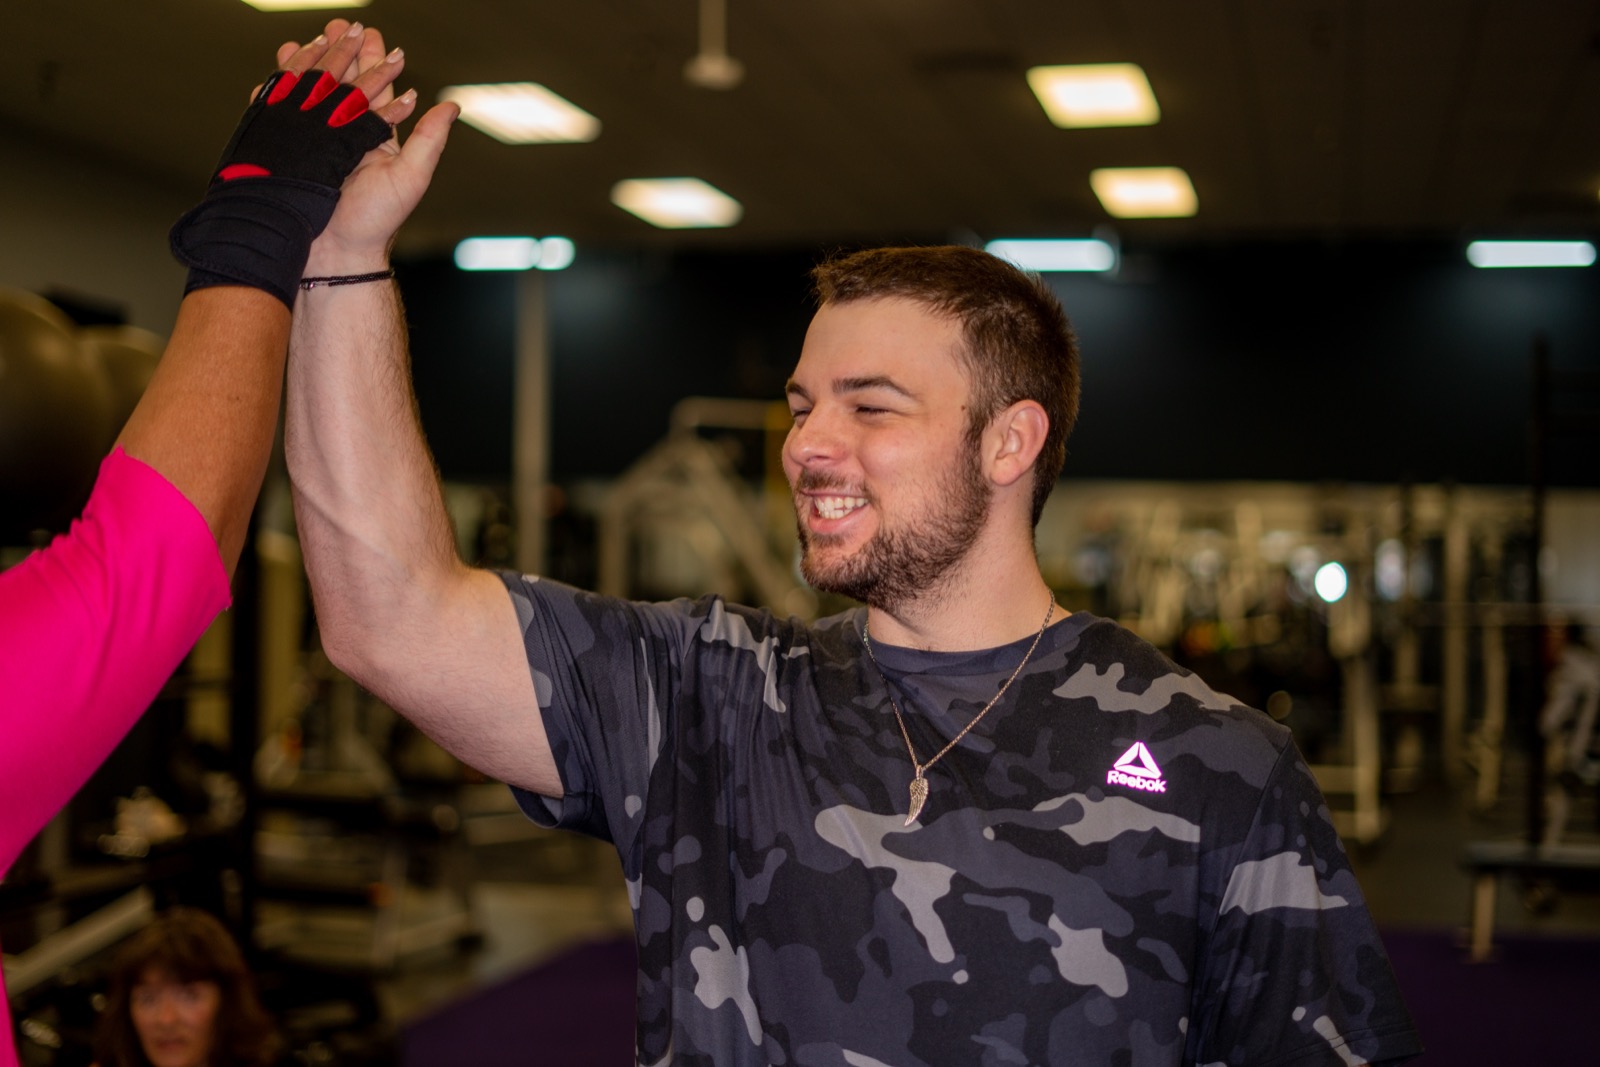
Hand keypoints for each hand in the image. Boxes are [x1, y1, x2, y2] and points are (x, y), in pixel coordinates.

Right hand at [291, 26, 458, 271]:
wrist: (336, 254)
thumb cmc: (378, 222)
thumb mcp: (411, 177)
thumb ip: (428, 139)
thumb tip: (452, 106)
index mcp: (374, 138)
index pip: (374, 89)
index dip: (372, 60)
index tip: (368, 32)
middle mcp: (347, 139)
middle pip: (342, 85)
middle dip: (338, 53)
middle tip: (336, 24)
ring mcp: (318, 147)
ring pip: (311, 98)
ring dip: (306, 68)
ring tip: (299, 42)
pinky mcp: (292, 157)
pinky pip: (283, 121)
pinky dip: (278, 98)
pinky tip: (271, 78)